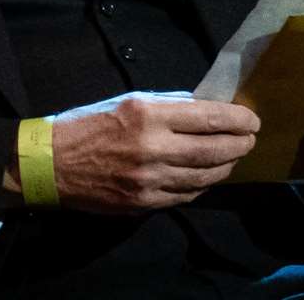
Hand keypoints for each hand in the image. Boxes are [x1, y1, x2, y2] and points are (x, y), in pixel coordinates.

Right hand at [48, 91, 258, 213]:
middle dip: (239, 145)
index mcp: (148, 114)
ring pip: (204, 177)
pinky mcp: (144, 203)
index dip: (237, 119)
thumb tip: (202, 107)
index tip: (251, 119)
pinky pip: (185, 196)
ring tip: (233, 158)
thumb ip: (167, 104)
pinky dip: (203, 186)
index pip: (208, 118)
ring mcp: (149, 180)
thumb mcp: (127, 99)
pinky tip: (208, 177)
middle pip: (213, 150)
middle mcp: (152, 147)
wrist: (51, 164)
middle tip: (250, 139)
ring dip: (225, 167)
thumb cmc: (88, 124)